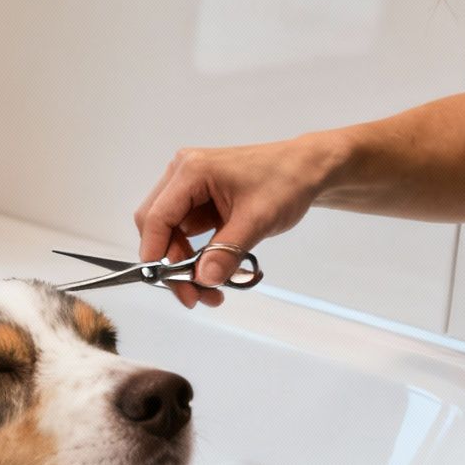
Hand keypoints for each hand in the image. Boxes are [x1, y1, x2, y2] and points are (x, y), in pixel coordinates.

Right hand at [134, 135, 335, 307]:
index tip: (167, 283)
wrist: (308, 169)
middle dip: (171, 265)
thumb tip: (203, 279)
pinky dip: (196, 257)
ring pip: (169, 235)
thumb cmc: (287, 182)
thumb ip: (227, 251)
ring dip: (184, 265)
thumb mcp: (258, 219)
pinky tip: (215, 273)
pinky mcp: (199, 201)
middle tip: (194, 294)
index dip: (155, 254)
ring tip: (210, 290)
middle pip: (156, 227)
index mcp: (191, 171)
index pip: (156, 218)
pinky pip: (186, 234)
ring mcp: (189, 188)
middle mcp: (182, 175)